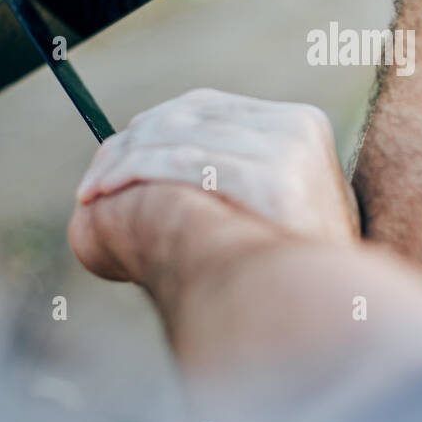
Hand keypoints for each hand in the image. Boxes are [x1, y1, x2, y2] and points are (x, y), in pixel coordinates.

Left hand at [74, 88, 360, 244]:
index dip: (153, 125)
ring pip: (181, 139)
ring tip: (93, 190)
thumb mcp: (277, 202)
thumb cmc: (289, 269)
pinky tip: (105, 192)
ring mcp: (289, 152)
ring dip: (125, 162)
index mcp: (302, 123)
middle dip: (134, 143)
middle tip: (95, 178)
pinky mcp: (275, 182)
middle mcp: (298, 128)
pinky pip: (185, 164)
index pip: (208, 105)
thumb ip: (239, 169)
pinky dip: (136, 172)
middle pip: (190, 117)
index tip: (117, 151)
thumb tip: (167, 148)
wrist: (328, 315)